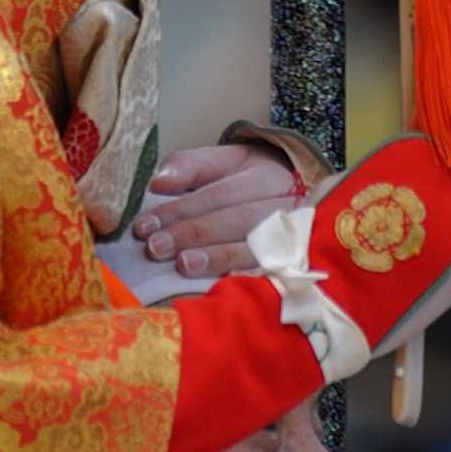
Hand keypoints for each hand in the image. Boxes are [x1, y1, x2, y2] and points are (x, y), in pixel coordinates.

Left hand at [131, 143, 299, 278]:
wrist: (305, 194)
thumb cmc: (253, 181)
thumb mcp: (227, 161)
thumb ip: (192, 166)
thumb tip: (159, 181)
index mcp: (262, 175)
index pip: (217, 192)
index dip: (180, 209)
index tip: (144, 226)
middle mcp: (283, 204)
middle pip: (236, 218)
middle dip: (194, 233)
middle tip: (156, 247)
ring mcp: (295, 236)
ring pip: (257, 246)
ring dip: (218, 257)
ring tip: (184, 264)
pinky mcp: (298, 264)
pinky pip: (273, 274)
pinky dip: (248, 281)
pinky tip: (224, 290)